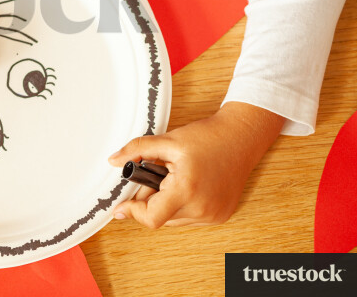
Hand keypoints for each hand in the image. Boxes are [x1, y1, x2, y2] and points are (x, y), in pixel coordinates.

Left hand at [107, 102, 283, 227]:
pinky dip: (182, 205)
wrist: (241, 138)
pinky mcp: (220, 216)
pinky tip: (187, 185)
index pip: (151, 218)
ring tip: (174, 177)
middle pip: (160, 217)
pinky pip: (190, 217)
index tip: (122, 206)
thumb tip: (114, 160)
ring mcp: (213, 215)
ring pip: (174, 219)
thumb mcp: (168, 140)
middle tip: (155, 175)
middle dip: (150, 200)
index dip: (133, 212)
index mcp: (187, 190)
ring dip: (166, 204)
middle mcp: (202, 208)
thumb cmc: (209, 138)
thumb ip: (137, 149)